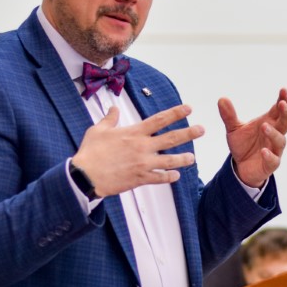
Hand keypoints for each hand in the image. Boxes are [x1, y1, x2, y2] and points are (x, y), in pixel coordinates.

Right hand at [71, 104, 204, 196]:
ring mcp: (143, 164)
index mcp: (133, 133)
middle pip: (170, 138)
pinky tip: (176, 176)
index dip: (175, 113)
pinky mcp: (140, 179)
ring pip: (169, 161)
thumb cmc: (90, 152)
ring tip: (192, 158)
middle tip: (201, 129)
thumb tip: (113, 108)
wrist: (85, 176)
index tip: (188, 109)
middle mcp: (142, 147)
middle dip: (188, 133)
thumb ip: (109, 119)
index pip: (159, 120)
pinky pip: (159, 178)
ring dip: (183, 159)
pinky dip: (169, 177)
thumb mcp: (97, 130)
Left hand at [219, 88, 286, 188]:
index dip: (283, 100)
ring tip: (264, 126)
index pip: (279, 109)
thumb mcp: (233, 129)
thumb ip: (229, 115)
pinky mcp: (270, 164)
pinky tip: (264, 151)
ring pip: (280, 140)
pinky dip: (270, 155)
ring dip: (274, 133)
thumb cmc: (243, 145)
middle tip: (283, 104)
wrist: (241, 167)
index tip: (283, 90)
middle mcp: (275, 134)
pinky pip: (274, 160)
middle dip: (286, 113)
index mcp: (269, 122)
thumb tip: (221, 99)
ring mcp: (274, 150)